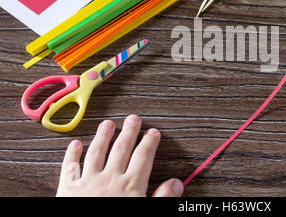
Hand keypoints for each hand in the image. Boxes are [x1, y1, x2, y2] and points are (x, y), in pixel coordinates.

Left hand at [56, 114, 183, 196]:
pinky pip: (70, 168)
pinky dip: (72, 154)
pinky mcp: (68, 190)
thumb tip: (176, 183)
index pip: (143, 157)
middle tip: (133, 119)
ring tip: (107, 124)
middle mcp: (110, 179)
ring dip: (103, 136)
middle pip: (121, 149)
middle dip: (129, 132)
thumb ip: (162, 199)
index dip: (149, 143)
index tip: (153, 132)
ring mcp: (88, 182)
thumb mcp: (147, 212)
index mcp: (130, 186)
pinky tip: (75, 144)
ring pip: (96, 153)